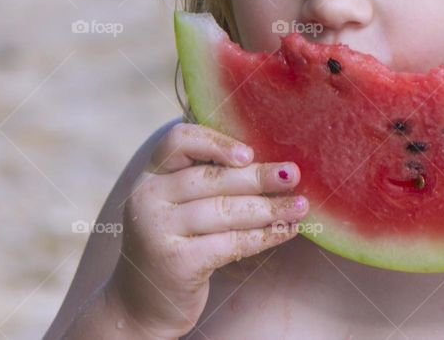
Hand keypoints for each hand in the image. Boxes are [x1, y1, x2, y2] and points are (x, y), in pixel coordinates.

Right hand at [110, 122, 306, 337]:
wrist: (142, 302)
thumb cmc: (174, 243)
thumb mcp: (177, 205)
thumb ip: (204, 179)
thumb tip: (268, 161)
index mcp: (149, 175)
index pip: (179, 140)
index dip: (216, 142)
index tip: (250, 153)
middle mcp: (148, 198)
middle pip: (212, 178)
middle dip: (258, 177)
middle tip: (294, 175)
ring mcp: (158, 231)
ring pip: (225, 210)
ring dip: (270, 208)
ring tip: (300, 206)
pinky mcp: (177, 262)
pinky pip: (230, 242)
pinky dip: (264, 236)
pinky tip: (286, 232)